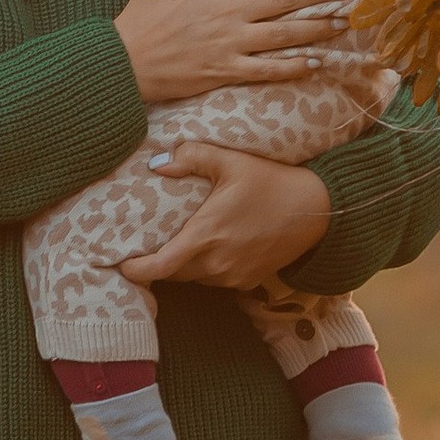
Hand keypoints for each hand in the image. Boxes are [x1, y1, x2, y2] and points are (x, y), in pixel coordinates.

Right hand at [112, 0, 359, 105]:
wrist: (122, 63)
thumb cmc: (140, 20)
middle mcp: (227, 11)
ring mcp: (229, 43)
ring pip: (285, 33)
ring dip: (319, 27)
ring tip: (348, 22)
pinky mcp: (226, 70)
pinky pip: (268, 69)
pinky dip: (293, 66)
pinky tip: (317, 62)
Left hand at [116, 143, 331, 293]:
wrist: (317, 209)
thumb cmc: (272, 181)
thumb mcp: (232, 161)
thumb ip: (191, 157)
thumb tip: (156, 162)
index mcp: (206, 236)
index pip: (160, 266)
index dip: (137, 270)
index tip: (121, 264)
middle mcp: (216, 263)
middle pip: (174, 273)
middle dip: (159, 263)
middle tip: (146, 247)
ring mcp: (233, 276)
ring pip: (194, 277)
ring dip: (184, 265)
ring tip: (177, 244)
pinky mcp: (248, 282)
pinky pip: (216, 279)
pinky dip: (207, 267)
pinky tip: (211, 248)